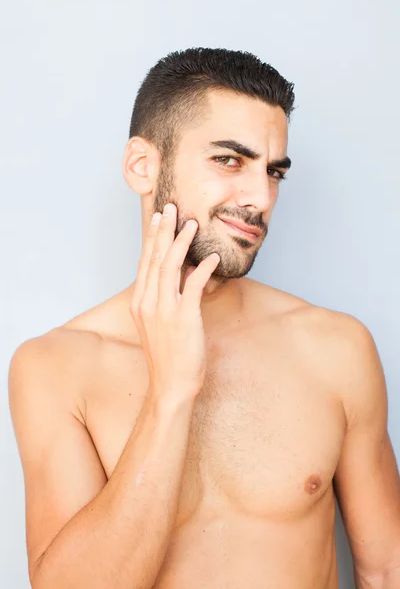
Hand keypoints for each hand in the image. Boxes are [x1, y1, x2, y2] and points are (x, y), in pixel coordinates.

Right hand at [130, 203, 219, 399]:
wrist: (170, 385)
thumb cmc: (167, 356)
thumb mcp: (157, 324)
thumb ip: (164, 299)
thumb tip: (181, 275)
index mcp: (140, 303)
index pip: (145, 263)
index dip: (152, 238)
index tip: (158, 218)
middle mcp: (148, 303)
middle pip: (155, 258)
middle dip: (164, 230)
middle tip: (171, 208)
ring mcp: (164, 311)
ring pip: (171, 267)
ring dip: (182, 242)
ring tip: (192, 224)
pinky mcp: (184, 319)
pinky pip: (194, 286)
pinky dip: (203, 269)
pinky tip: (212, 258)